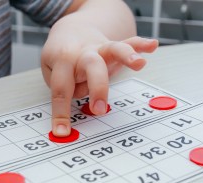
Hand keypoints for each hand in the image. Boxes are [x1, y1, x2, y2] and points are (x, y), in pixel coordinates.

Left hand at [41, 20, 157, 136]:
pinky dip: (140, 45)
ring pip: (114, 49)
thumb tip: (85, 105)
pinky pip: (129, 43)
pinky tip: (152, 46)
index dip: (61, 112)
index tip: (61, 132)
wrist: (71, 31)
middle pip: (91, 66)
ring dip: (127, 55)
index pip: (61, 90)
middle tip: (99, 110)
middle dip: (97, 88)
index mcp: (62, 61)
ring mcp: (100, 49)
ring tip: (139, 63)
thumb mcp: (51, 72)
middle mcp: (83, 54)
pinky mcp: (113, 47)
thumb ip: (66, 88)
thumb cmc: (60, 58)